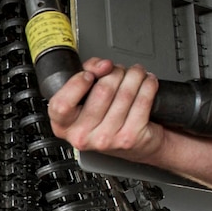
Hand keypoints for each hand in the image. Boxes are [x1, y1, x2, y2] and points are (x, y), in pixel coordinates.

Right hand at [47, 59, 167, 161]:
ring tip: (136, 74)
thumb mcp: (87, 93)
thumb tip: (103, 65)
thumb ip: (88, 71)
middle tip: (119, 72)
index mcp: (65, 125)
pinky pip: (142, 100)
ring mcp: (106, 139)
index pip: (62, 103)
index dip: (77, 83)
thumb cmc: (107, 117)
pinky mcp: (129, 138)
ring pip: (125, 92)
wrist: (137, 144)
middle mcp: (82, 135)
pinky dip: (148, 85)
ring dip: (135, 75)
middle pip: (102, 90)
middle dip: (115, 72)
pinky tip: (147, 82)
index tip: (89, 75)